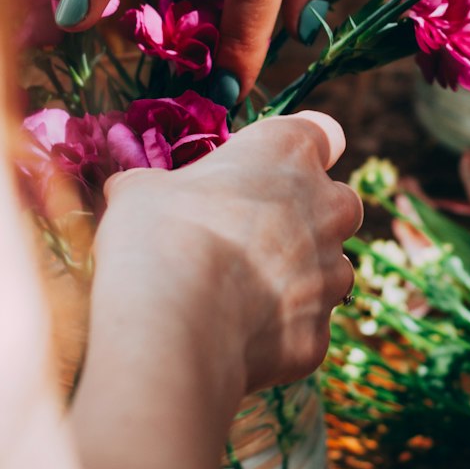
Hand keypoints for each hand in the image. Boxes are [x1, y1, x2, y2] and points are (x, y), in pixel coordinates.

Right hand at [94, 110, 362, 393]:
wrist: (175, 325)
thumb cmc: (159, 236)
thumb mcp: (141, 189)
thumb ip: (155, 184)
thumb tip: (133, 188)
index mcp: (289, 153)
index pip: (323, 134)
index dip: (296, 150)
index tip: (268, 166)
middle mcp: (327, 207)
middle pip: (336, 202)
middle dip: (306, 215)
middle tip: (250, 234)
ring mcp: (331, 273)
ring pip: (329, 268)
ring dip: (297, 275)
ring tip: (237, 292)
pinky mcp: (320, 332)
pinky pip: (305, 325)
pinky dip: (278, 329)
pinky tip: (234, 334)